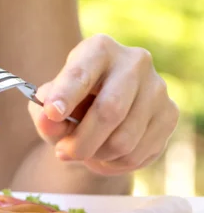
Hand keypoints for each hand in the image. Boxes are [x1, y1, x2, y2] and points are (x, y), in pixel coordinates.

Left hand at [28, 34, 178, 175]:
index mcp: (98, 49)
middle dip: (81, 141)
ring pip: (124, 140)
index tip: (52, 113)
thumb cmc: (70, 103)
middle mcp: (134, 62)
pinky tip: (104, 155)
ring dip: (97, 155)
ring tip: (84, 152)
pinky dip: (114, 164)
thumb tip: (47, 119)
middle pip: (109, 111)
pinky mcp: (170, 114)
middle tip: (63, 153)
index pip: (81, 73)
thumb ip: (43, 112)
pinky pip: (138, 154)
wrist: (102, 109)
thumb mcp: (49, 106)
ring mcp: (157, 88)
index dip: (66, 94)